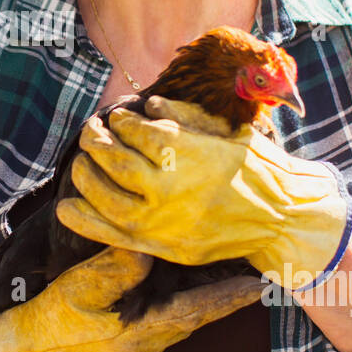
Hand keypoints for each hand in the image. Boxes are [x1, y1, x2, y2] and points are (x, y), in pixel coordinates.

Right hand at [0, 244, 264, 351]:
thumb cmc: (49, 321)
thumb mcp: (78, 288)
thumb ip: (115, 268)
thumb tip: (148, 246)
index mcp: (142, 331)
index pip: (198, 310)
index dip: (230, 296)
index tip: (259, 283)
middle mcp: (149, 344)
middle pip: (199, 317)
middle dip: (227, 297)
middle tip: (255, 274)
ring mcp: (140, 348)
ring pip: (185, 321)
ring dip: (208, 300)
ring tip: (230, 277)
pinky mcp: (129, 346)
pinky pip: (168, 324)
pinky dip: (185, 305)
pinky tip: (185, 289)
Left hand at [55, 96, 351, 290]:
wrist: (285, 216)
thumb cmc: (257, 166)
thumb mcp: (226, 130)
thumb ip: (183, 114)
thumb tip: (147, 105)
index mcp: (185, 150)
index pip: (136, 131)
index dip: (121, 122)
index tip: (117, 118)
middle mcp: (170, 184)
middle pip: (114, 160)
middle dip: (95, 142)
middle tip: (88, 133)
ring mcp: (165, 219)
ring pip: (106, 196)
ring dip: (86, 177)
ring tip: (81, 165)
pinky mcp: (165, 246)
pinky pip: (114, 234)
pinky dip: (85, 220)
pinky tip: (67, 207)